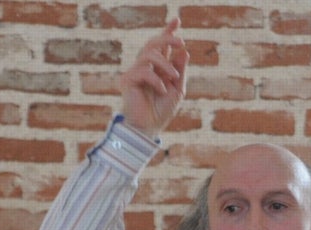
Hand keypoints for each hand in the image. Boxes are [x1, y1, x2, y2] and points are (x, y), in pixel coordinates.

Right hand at [119, 18, 188, 138]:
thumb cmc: (161, 112)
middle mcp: (145, 67)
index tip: (177, 20)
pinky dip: (156, 80)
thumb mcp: (177, 89)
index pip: (161, 46)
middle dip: (167, 38)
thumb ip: (179, 71)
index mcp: (157, 68)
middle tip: (181, 42)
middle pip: (153, 44)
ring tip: (173, 78)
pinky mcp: (126, 80)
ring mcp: (134, 72)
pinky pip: (144, 71)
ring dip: (165, 64)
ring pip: (149, 54)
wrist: (149, 129)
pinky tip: (161, 91)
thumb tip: (184, 51)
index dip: (168, 32)